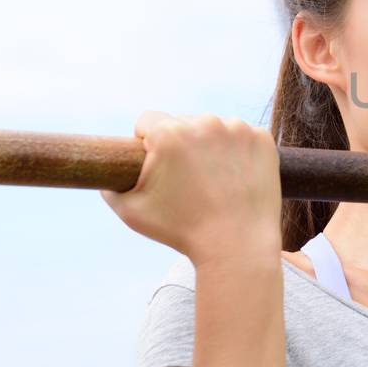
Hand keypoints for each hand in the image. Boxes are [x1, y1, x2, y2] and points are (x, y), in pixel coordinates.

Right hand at [100, 111, 282, 265]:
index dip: (145, 142)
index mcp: (169, 133)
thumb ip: (109, 185)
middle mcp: (205, 123)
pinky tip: (234, 177)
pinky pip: (241, 137)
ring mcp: (238, 129)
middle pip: (181, 123)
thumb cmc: (180, 231)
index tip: (154, 161)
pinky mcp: (262, 139)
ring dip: (208, 145)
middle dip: (179, 145)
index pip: (147, 120)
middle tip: (186, 179)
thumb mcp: (130, 211)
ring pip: (213, 129)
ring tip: (211, 181)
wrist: (238, 246)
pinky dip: (237, 152)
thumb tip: (104, 171)